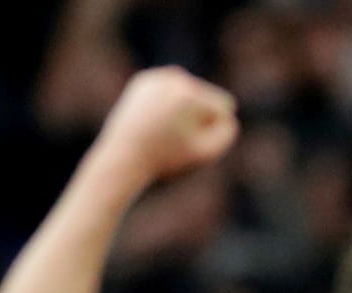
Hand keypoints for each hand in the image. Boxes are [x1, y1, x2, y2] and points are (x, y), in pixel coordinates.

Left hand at [94, 67, 238, 185]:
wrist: (124, 156)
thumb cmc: (167, 158)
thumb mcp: (207, 153)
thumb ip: (227, 131)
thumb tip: (227, 114)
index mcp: (191, 93)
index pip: (225, 106)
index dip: (213, 127)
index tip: (191, 140)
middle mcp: (174, 77)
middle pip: (207, 97)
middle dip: (198, 116)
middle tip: (173, 136)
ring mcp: (157, 76)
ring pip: (190, 92)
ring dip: (185, 110)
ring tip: (165, 128)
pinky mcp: (144, 80)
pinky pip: (171, 91)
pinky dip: (169, 105)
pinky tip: (157, 118)